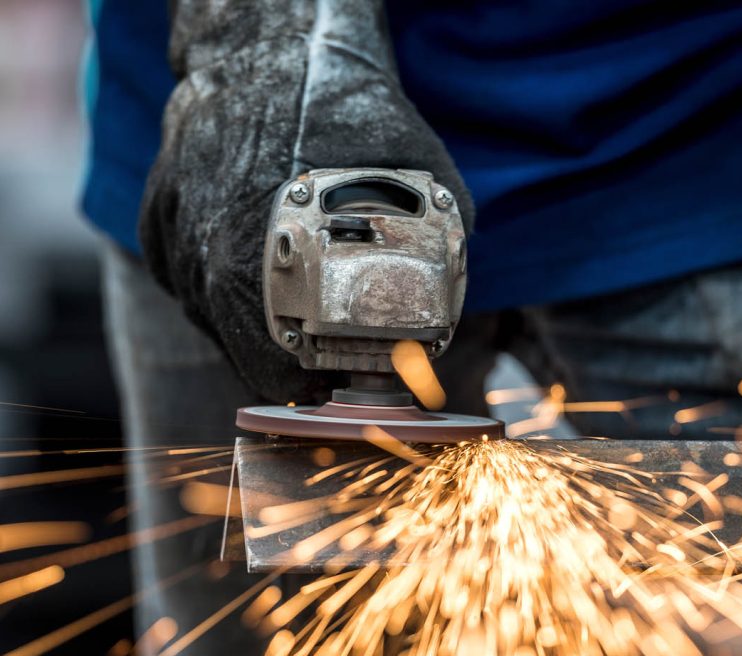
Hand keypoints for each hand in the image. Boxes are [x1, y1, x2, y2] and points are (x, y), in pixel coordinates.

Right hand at [139, 0, 472, 404]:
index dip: (311, 382)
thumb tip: (445, 311)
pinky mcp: (152, 222)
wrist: (267, 42)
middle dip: (286, 354)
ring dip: (253, 320)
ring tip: (291, 295)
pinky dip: (219, 284)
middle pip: (242, 352)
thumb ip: (434, 255)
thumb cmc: (339, 104)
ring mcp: (169, 242)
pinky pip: (186, 281)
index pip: (272, 371)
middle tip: (321, 346)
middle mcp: (199, 265)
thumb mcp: (416, 179)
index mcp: (251, 270)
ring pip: (212, 320)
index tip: (333, 380)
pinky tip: (251, 260)